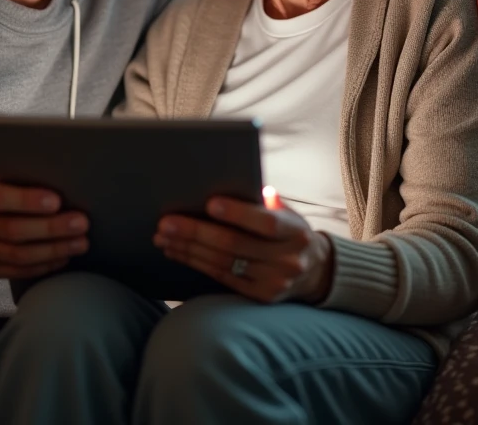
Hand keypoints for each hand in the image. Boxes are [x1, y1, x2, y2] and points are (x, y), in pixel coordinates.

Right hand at [0, 172, 88, 279]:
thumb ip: (18, 180)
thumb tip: (60, 180)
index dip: (27, 201)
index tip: (57, 200)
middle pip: (12, 230)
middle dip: (51, 228)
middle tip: (81, 223)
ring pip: (18, 255)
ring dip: (53, 250)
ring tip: (79, 242)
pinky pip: (16, 271)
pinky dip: (43, 265)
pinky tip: (63, 257)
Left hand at [154, 194, 332, 303]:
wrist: (314, 270)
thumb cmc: (288, 229)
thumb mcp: (286, 211)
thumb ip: (263, 200)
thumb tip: (229, 181)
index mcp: (295, 232)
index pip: (266, 223)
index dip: (237, 213)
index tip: (209, 203)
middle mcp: (287, 259)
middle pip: (234, 245)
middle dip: (196, 232)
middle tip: (166, 222)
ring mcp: (273, 282)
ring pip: (222, 263)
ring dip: (188, 249)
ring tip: (163, 236)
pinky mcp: (259, 296)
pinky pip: (221, 278)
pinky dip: (195, 263)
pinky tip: (177, 251)